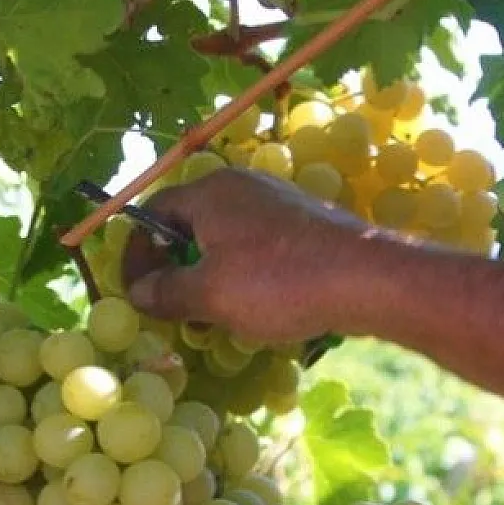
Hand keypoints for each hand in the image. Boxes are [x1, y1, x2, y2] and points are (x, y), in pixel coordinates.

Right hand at [123, 170, 377, 343]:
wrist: (366, 278)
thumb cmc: (278, 281)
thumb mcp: (211, 294)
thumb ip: (167, 291)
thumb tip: (137, 293)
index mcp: (211, 192)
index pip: (153, 212)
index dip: (137, 253)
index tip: (137, 292)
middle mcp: (242, 186)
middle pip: (190, 223)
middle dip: (175, 268)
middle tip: (173, 310)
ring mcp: (277, 202)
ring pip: (225, 237)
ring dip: (209, 276)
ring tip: (212, 318)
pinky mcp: (304, 223)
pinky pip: (257, 245)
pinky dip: (244, 274)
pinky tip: (257, 307)